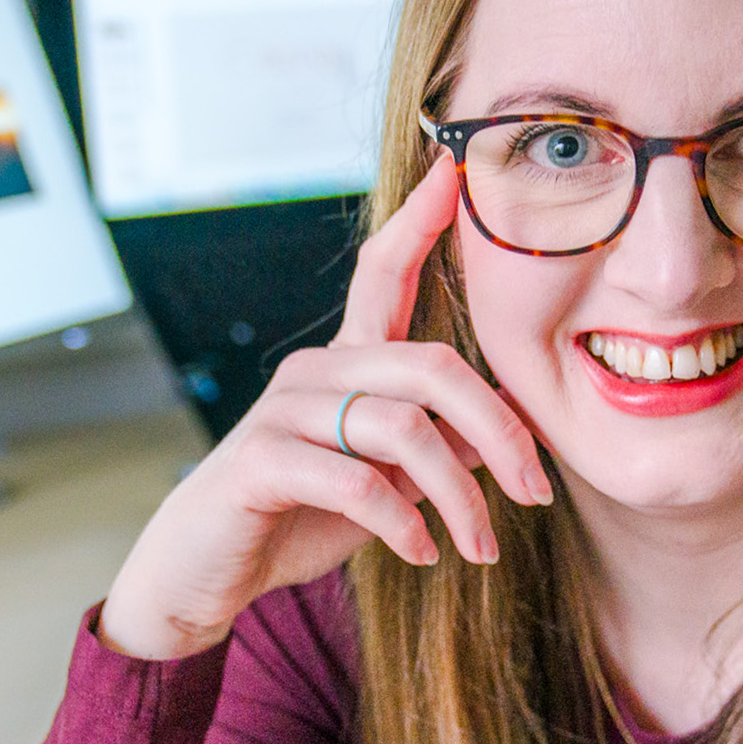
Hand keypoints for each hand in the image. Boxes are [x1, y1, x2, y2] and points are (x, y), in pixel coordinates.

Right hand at [97, 152, 550, 658]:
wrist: (204, 574)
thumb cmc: (300, 518)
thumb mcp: (387, 482)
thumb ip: (440, 446)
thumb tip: (507, 429)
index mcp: (346, 362)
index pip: (383, 272)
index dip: (419, 221)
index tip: (455, 169)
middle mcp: (315, 370)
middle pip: (431, 365)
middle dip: (499, 430)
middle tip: (537, 491)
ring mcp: (283, 410)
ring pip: (403, 429)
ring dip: (459, 496)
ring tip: (480, 547)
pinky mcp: (260, 460)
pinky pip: (354, 480)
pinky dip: (401, 522)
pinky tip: (421, 552)